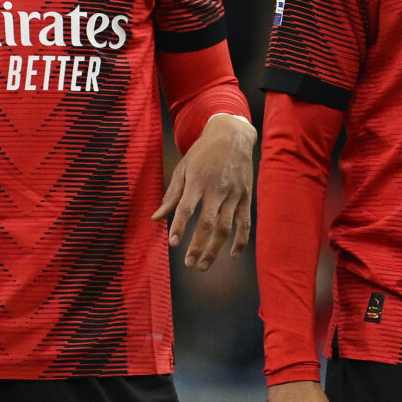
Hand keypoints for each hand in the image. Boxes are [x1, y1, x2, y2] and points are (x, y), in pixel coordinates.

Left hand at [154, 112, 255, 269]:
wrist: (232, 136)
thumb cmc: (203, 153)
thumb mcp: (183, 169)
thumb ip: (171, 196)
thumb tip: (156, 219)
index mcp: (197, 181)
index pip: (186, 208)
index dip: (179, 227)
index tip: (172, 243)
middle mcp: (216, 189)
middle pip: (207, 223)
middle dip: (197, 246)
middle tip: (189, 263)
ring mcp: (233, 194)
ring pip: (226, 227)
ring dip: (215, 249)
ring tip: (203, 265)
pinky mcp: (246, 197)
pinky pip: (245, 222)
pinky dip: (241, 240)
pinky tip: (232, 254)